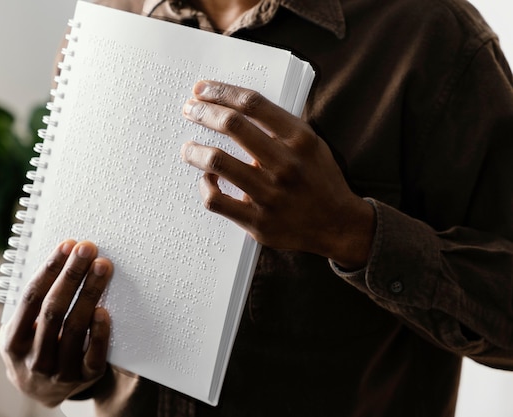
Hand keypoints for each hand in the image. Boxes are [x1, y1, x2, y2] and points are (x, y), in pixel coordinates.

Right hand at [0, 240, 112, 406]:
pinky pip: (94, 354)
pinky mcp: (84, 378)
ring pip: (75, 328)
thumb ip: (33, 302)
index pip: (31, 298)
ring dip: (90, 293)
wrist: (42, 390)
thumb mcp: (21, 329)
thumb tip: (60, 257)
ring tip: (102, 267)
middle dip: (72, 275)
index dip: (50, 269)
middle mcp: (34, 358)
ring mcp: (59, 371)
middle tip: (88, 249)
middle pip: (54, 309)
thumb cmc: (33, 346)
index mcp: (13, 341)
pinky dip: (100, 331)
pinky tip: (104, 310)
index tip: (66, 246)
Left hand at [181, 80, 374, 268]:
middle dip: (203, 112)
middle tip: (189, 110)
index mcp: (300, 139)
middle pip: (231, 125)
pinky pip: (216, 200)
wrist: (338, 226)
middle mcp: (285, 164)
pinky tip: (207, 180)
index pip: (253, 104)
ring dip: (195, 150)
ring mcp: (270, 194)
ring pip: (216, 162)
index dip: (222, 92)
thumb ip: (280, 128)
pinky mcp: (257, 221)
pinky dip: (205, 186)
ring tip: (188, 148)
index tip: (202, 89)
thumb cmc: (319, 180)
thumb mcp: (312, 145)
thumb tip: (235, 107)